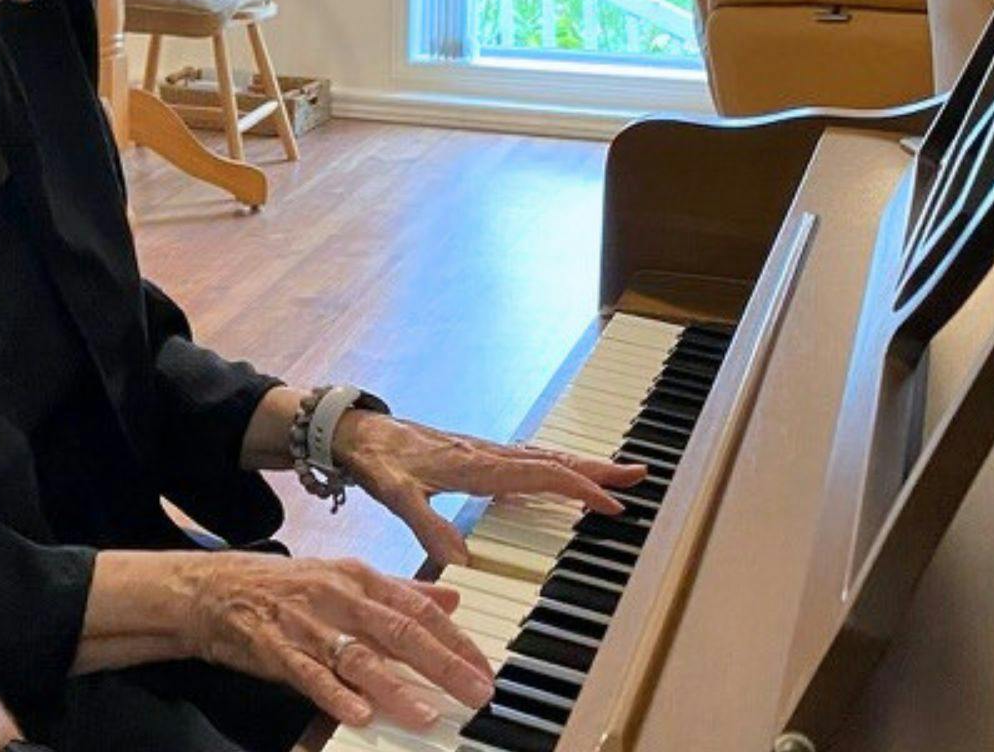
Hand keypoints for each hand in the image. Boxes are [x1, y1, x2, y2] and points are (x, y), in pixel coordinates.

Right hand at [177, 552, 495, 729]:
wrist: (213, 589)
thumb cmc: (284, 587)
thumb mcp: (344, 578)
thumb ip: (400, 589)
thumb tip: (451, 597)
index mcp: (358, 578)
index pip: (418, 608)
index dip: (456, 639)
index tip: (484, 667)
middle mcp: (337, 596)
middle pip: (399, 631)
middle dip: (443, 664)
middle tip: (477, 692)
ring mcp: (306, 624)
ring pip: (358, 656)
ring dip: (395, 688)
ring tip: (426, 715)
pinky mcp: (275, 649)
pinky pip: (310, 674)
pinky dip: (336, 694)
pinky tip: (360, 714)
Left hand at [333, 413, 648, 567]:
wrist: (354, 431)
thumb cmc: (375, 459)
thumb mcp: (396, 496)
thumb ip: (427, 526)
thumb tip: (458, 562)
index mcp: (476, 464)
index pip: (542, 475)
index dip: (579, 489)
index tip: (611, 504)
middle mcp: (486, 454)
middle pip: (553, 461)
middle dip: (597, 468)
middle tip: (639, 474)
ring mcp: (482, 453)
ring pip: (543, 458)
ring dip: (581, 465)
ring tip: (616, 473)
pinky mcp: (474, 455)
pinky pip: (527, 460)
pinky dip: (554, 466)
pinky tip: (560, 476)